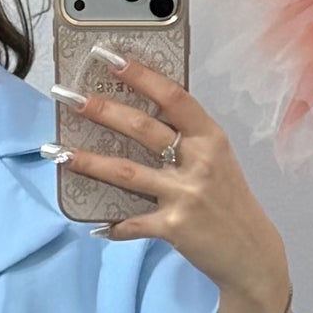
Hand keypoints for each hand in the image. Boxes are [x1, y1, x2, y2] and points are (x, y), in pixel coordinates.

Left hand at [54, 50, 287, 301]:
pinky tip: (95, 226)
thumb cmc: (229, 202)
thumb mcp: (218, 160)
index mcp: (211, 139)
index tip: (111, 59)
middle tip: (71, 99)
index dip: (141, 76)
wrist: (251, 253)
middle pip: (143, 129)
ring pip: (128, 173)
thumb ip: (187, 139)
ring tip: (60, 152)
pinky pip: (134, 223)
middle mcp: (199, 162)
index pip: (173, 97)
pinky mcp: (174, 228)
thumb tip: (140, 116)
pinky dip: (114, 225)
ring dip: (90, 162)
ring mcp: (185, 195)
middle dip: (103, 111)